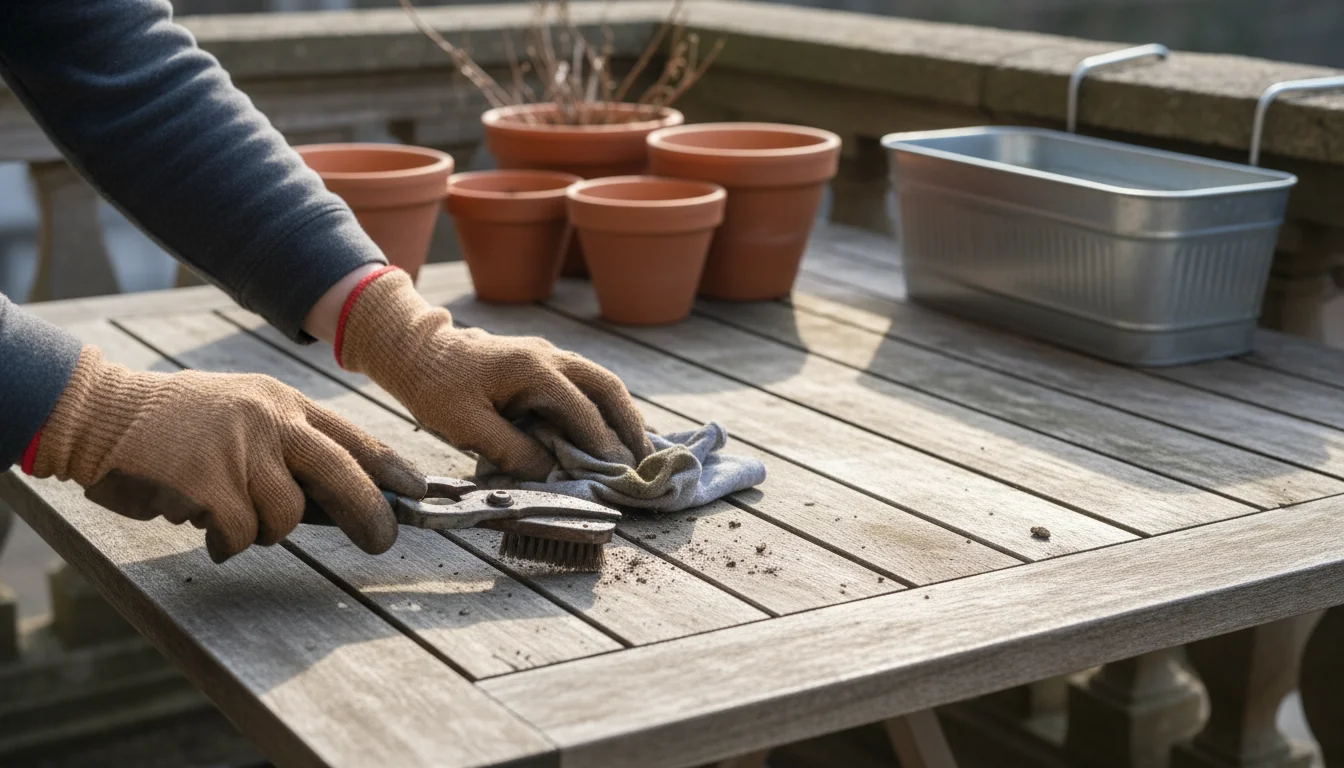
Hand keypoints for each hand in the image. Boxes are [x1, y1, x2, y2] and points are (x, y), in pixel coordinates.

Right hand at [30, 347, 424, 561]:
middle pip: (342, 473)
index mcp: (282, 402)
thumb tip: (342, 499)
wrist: (101, 413)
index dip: (390, 468)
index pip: (352, 436)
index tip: (418, 491)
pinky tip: (205, 525)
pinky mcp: (209, 480)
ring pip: (286, 516)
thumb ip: (288, 447)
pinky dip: (227, 541)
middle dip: (369, 513)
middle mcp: (269, 419)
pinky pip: (242, 532)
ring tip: (229, 514)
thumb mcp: (243, 413)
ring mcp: (240, 448)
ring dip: (263, 530)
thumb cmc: (175, 426)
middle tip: (382, 540)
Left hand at [336, 268, 653, 479]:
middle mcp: (550, 356)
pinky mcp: (543, 362)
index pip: (581, 410)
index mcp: (532, 369)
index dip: (602, 444)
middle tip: (644, 460)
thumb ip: (511, 450)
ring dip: (622, 414)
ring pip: (601, 382)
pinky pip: (585, 384)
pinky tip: (609, 430)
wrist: (415, 350)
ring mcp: (549, 355)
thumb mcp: (465, 427)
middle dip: (629, 424)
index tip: (618, 474)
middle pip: (606, 387)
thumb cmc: (435, 388)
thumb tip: (551, 473)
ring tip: (636, 449)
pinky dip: (604, 407)